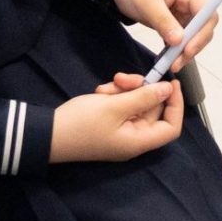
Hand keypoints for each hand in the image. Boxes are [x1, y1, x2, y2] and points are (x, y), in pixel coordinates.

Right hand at [49, 74, 181, 162]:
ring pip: (135, 104)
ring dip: (125, 90)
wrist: (46, 134)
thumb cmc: (82, 123)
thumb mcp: (114, 106)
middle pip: (152, 110)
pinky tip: (101, 90)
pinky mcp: (108, 123)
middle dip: (141, 89)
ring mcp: (120, 131)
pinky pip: (121, 105)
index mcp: (138, 141)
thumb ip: (144, 97)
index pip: (171, 127)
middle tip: (124, 78)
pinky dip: (114, 95)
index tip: (170, 83)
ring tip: (109, 85)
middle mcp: (132, 138)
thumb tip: (167, 89)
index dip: (175, 105)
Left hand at [109, 0, 219, 63]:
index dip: (201, 34)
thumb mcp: (147, 2)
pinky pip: (182, 37)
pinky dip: (176, 49)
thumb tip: (179, 41)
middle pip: (203, 27)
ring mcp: (184, 10)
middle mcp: (192, 0)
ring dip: (184, 51)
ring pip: (193, 35)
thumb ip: (163, 21)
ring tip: (171, 64)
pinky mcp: (176, 19)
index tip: (187, 51)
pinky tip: (166, 59)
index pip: (207, 15)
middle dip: (192, 46)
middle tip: (176, 63)